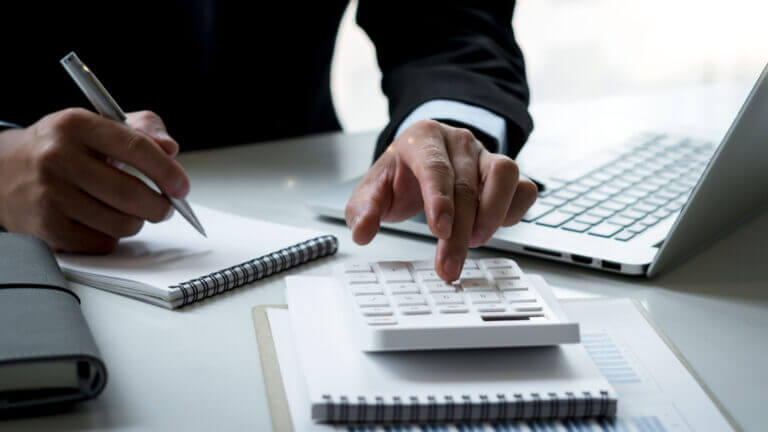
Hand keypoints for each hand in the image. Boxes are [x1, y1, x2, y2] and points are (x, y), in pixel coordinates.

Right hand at [0, 108, 188, 252]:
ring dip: (137, 221)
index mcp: (75, 125)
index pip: (135, 147)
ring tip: (129, 210)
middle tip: (165, 206)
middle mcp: (57, 158)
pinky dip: (113, 236)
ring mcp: (49, 195)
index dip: (167, 171)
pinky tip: (103, 221)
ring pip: (121, 223)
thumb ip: (143, 129)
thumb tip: (170, 148)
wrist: (4, 170)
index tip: (182, 187)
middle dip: (160, 205)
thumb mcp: (100, 126)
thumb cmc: (66, 148)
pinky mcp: (46, 228)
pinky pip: (102, 243)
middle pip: (131, 193)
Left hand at [345, 120, 536, 280]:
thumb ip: (363, 210)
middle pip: (466, 185)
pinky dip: (513, 211)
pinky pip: (523, 188)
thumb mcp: (374, 189)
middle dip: (459, 231)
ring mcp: (485, 154)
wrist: (421, 159)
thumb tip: (362, 232)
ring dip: (493, 215)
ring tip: (474, 241)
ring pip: (505, 175)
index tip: (440, 230)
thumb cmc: (400, 175)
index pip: (435, 167)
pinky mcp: (504, 173)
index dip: (440, 200)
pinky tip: (492, 228)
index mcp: (423, 139)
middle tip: (449, 266)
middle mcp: (457, 141)